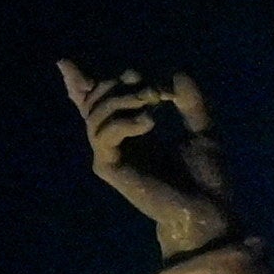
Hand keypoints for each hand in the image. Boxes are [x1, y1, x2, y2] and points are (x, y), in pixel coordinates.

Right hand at [58, 60, 235, 257]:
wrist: (209, 210)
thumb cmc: (208, 178)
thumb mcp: (203, 129)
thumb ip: (190, 100)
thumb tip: (176, 73)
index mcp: (133, 133)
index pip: (98, 103)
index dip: (79, 82)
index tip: (65, 63)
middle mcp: (117, 143)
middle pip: (94, 100)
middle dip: (118, 84)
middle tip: (151, 89)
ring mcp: (110, 156)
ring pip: (96, 113)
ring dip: (124, 99)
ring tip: (153, 102)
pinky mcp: (109, 168)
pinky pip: (104, 135)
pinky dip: (125, 121)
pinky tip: (150, 121)